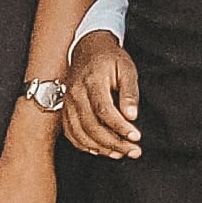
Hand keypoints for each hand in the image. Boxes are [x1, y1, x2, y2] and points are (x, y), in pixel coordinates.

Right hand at [62, 30, 141, 159]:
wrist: (87, 49)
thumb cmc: (110, 59)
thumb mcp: (127, 69)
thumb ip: (130, 92)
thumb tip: (132, 116)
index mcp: (91, 81)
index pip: (104, 110)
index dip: (119, 127)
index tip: (136, 136)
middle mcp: (75, 94)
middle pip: (91, 126)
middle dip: (113, 142)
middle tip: (133, 150)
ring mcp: (68, 103)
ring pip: (79, 133)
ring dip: (100, 147)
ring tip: (119, 154)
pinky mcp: (65, 109)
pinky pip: (71, 133)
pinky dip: (84, 145)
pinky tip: (100, 150)